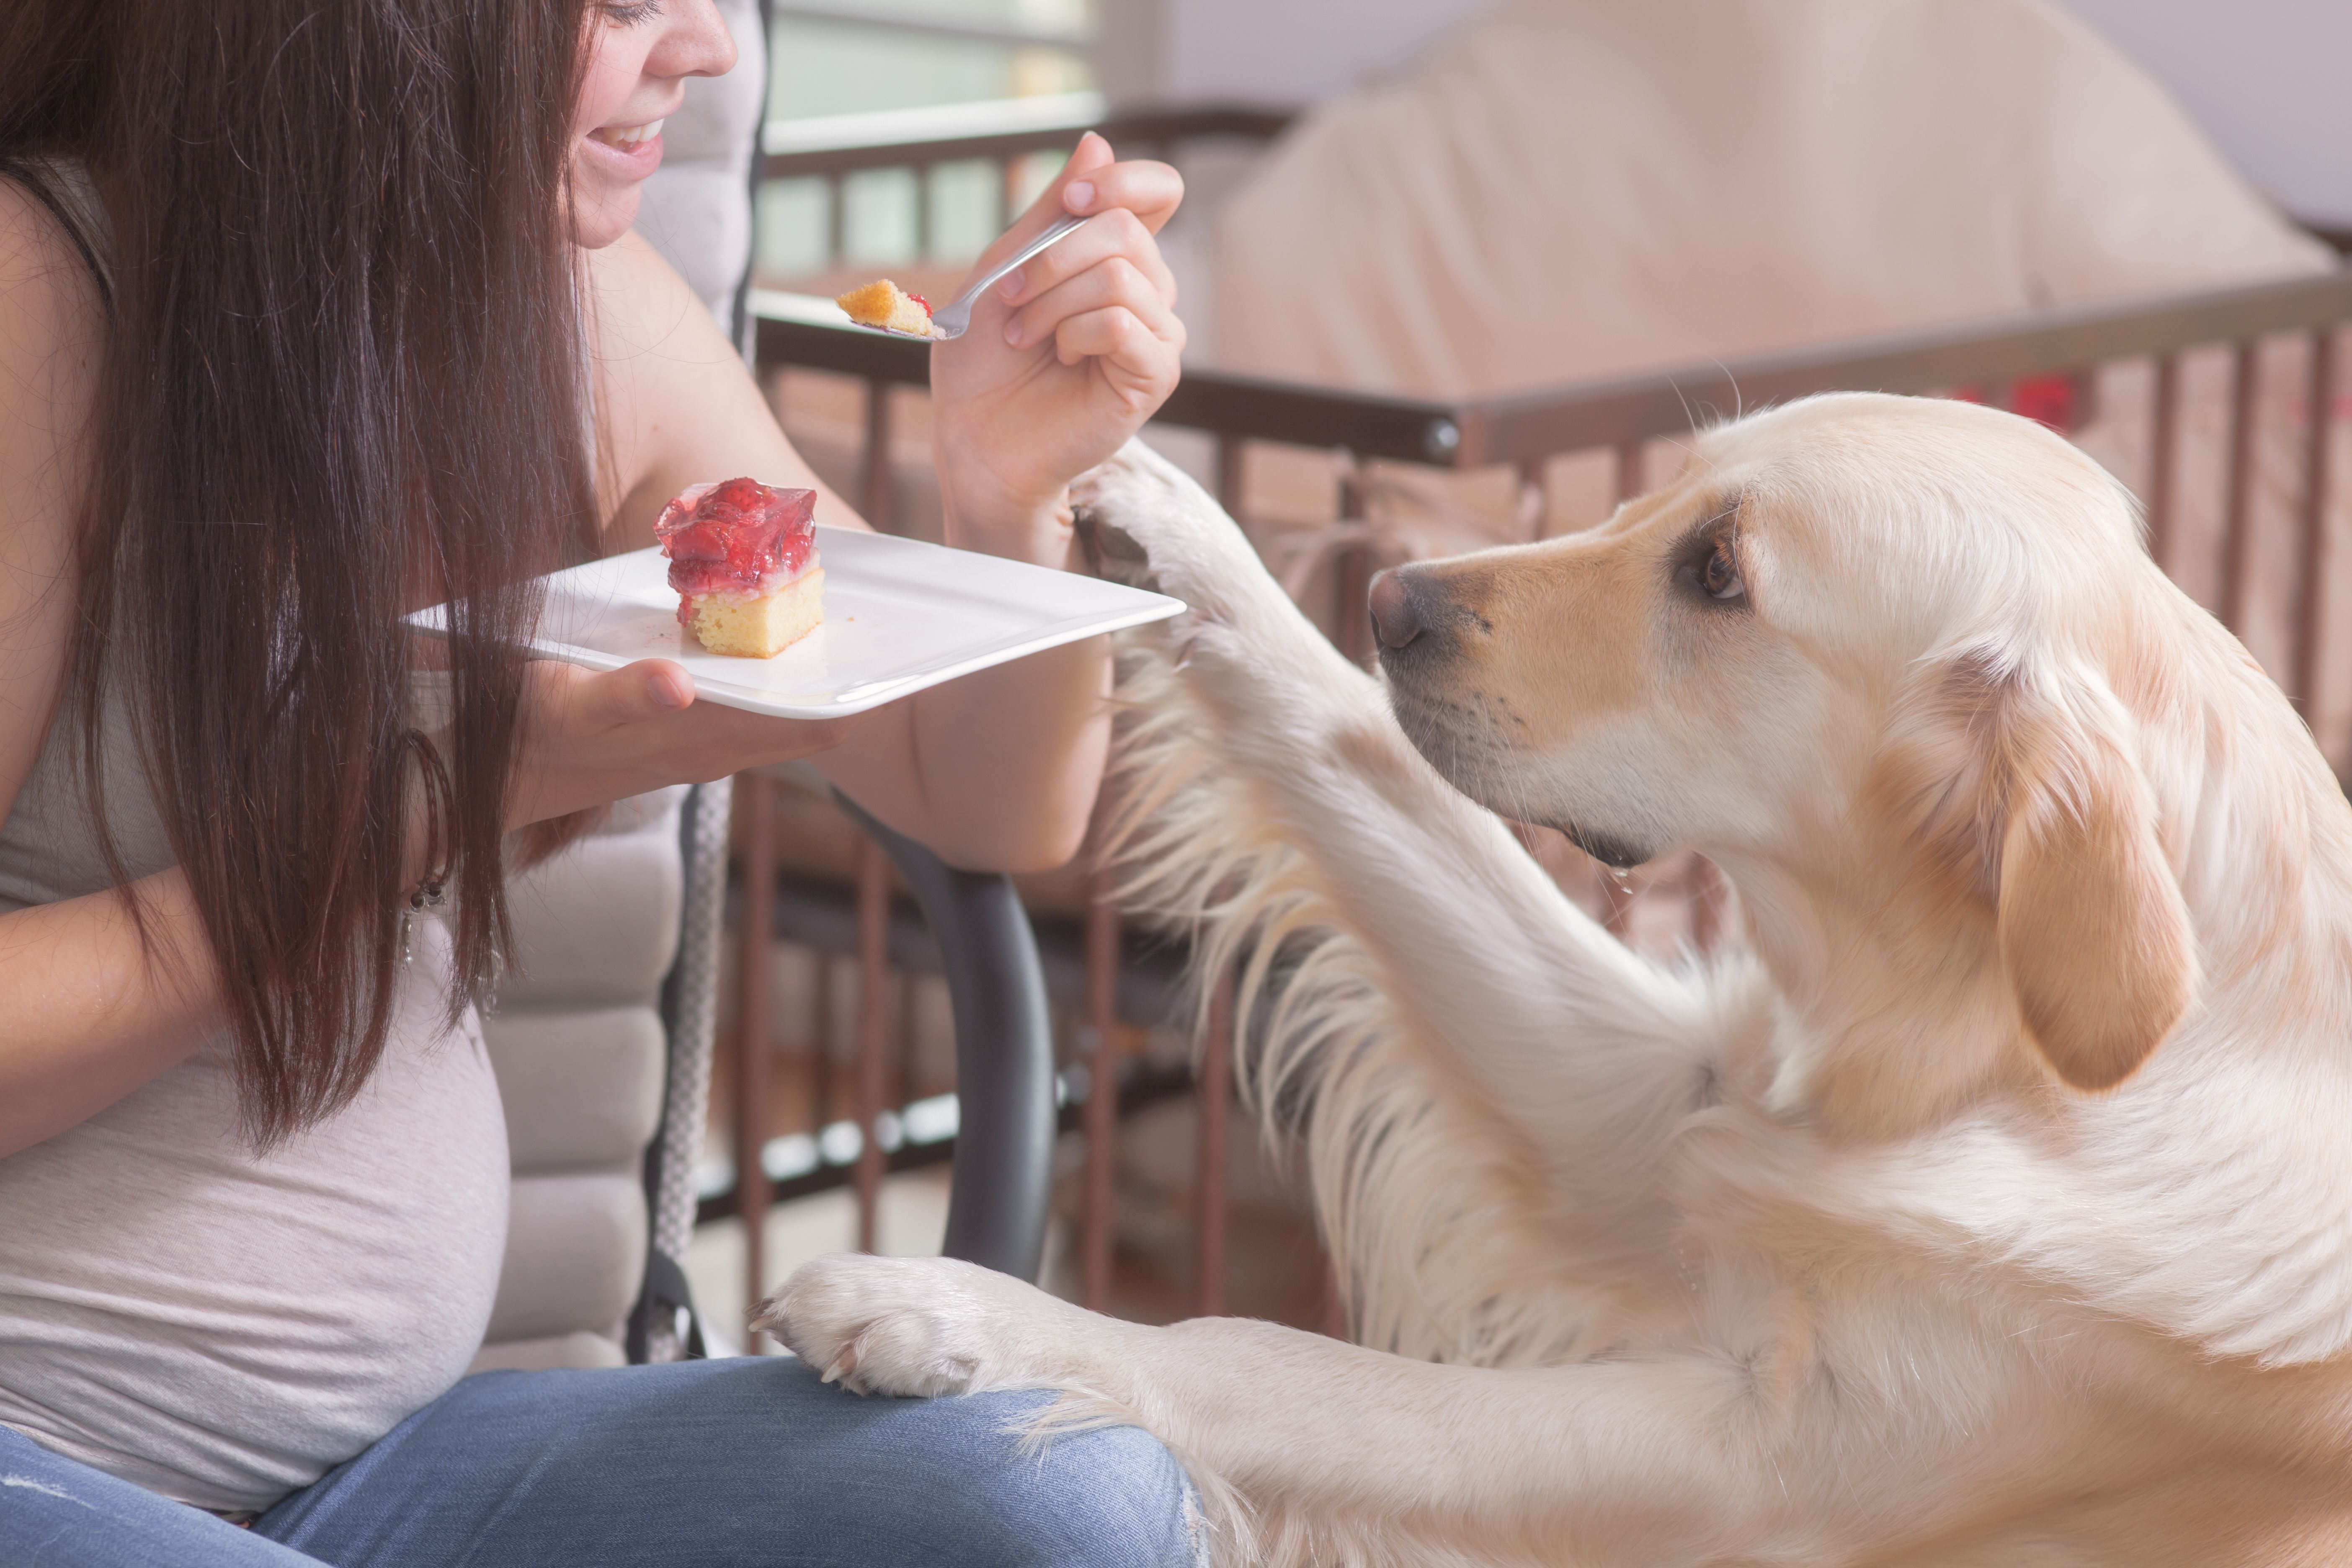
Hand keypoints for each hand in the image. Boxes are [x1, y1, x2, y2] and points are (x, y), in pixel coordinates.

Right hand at [507, 657, 862, 827]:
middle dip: (849, 678)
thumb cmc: (532, 731)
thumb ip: (627, 696)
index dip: (858, 693)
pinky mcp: (684, 734)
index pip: (812, 725)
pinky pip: (754, 710)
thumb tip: (679, 683)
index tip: (901, 649)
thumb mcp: (572, 708)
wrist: (499, 774)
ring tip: (851, 623)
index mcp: (706, 739)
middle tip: (896, 625)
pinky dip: (776, 681)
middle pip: (814, 721)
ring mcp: (703, 745)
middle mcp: (717, 748)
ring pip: (786, 716)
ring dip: (815, 679)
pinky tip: (779, 644)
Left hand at [928, 132, 1184, 562]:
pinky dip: (1075, 333)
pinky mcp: (1155, 375)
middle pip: (1127, 229)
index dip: (1121, 181)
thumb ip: (1051, 211)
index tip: (1069, 204)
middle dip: (1053, 258)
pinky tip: (1059, 360)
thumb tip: (1098, 141)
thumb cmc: (983, 357)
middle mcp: (1147, 290)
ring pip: (1122, 275)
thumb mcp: (1005, 265)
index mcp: (1116, 256)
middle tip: (1013, 300)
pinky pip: (1124, 322)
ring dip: (1054, 301)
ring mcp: (1156, 333)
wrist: (974, 436)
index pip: (1157, 190)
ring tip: (1027, 336)